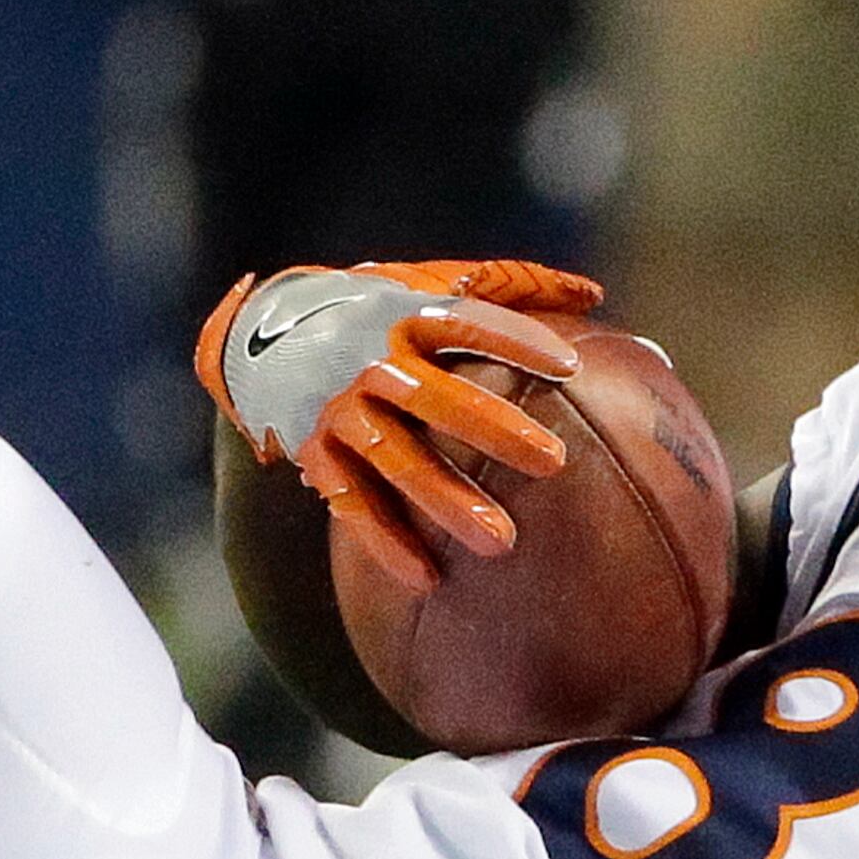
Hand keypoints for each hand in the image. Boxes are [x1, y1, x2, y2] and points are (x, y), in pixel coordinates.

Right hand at [195, 259, 605, 591]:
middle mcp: (369, 362)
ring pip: (397, 460)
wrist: (264, 335)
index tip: (569, 368)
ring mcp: (340, 412)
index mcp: (403, 314)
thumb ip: (511, 285)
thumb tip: (593, 297)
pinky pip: (353, 505)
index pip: (465, 322)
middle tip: (554, 462)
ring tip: (502, 542)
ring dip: (447, 501)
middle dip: (494, 430)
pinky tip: (429, 578)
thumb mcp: (428, 281)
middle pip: (435, 399)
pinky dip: (387, 542)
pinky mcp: (314, 454)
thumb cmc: (375, 309)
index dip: (516, 342)